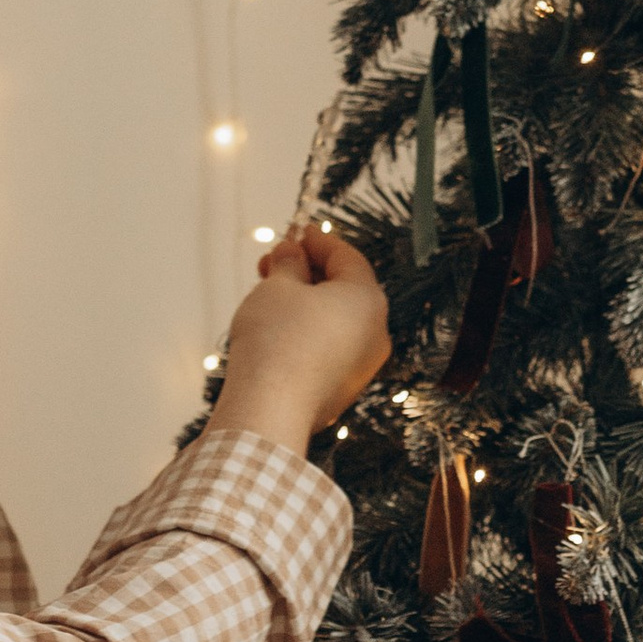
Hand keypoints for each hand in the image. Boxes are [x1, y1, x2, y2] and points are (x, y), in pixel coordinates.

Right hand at [205, 227, 389, 453]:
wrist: (270, 410)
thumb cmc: (276, 340)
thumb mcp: (277, 287)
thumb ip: (288, 262)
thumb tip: (291, 252)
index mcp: (368, 299)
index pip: (346, 256)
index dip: (316, 240)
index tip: (295, 231)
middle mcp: (375, 332)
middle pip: (342, 288)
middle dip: (306, 271)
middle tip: (272, 262)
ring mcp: (362, 364)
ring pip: (335, 320)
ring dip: (304, 301)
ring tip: (267, 293)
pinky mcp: (343, 388)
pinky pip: (328, 348)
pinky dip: (307, 331)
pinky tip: (277, 327)